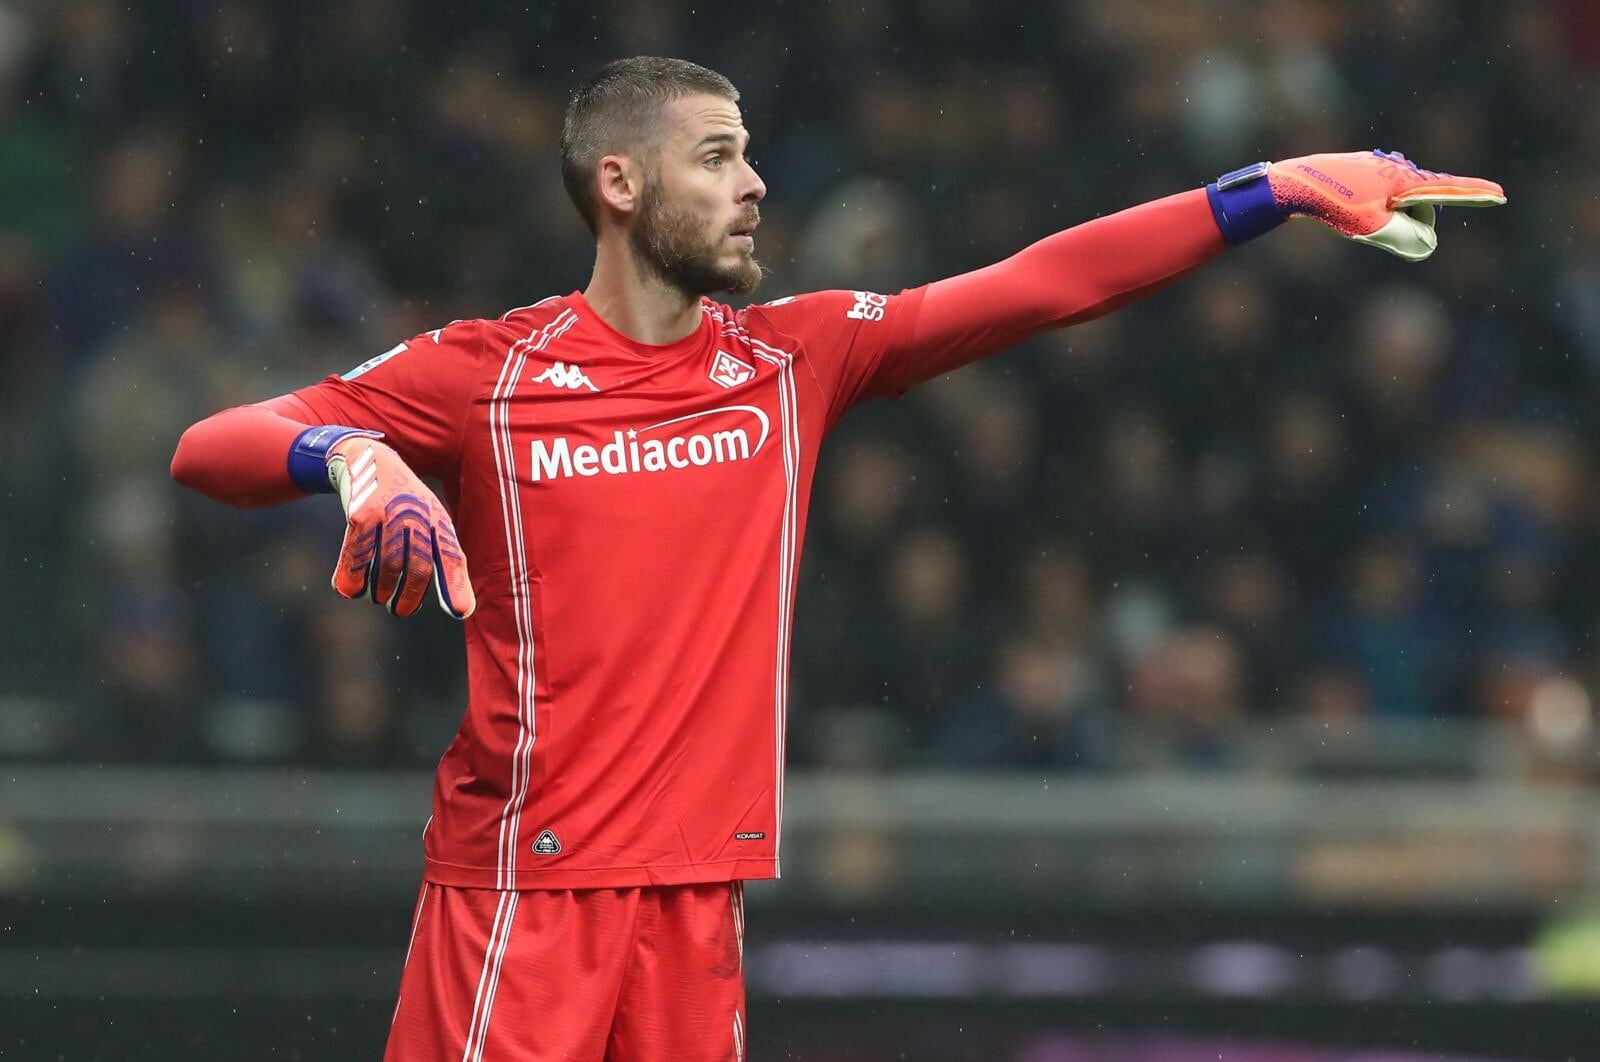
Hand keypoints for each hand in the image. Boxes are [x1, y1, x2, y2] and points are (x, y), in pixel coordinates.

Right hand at [325, 435, 475, 617]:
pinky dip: (351, 579)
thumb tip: (463, 610)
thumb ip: (447, 561)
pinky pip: (356, 557)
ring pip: (387, 566)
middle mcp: (416, 516)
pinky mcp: (360, 515)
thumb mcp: (431, 521)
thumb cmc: (405, 503)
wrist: (368, 459)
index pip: (452, 556)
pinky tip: (350, 591)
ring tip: (379, 597)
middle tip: (401, 611)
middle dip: (409, 597)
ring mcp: (388, 514)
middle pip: (417, 567)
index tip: (460, 611)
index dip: (456, 585)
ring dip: (380, 590)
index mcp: (438, 519)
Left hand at [1209, 149, 1504, 260]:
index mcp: (1406, 181)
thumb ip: (1406, 240)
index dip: (1476, 195)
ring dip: (1389, 217)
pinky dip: (1376, 210)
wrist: (1298, 185)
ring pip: (1402, 203)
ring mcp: (1384, 168)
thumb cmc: (1335, 206)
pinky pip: (1384, 198)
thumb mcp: (1372, 229)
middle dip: (1408, 222)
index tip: (1501, 194)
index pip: (1449, 190)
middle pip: (1422, 206)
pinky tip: (1354, 206)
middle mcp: (1400, 169)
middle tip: (1372, 224)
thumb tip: (1427, 245)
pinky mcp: (1369, 171)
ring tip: (1357, 215)